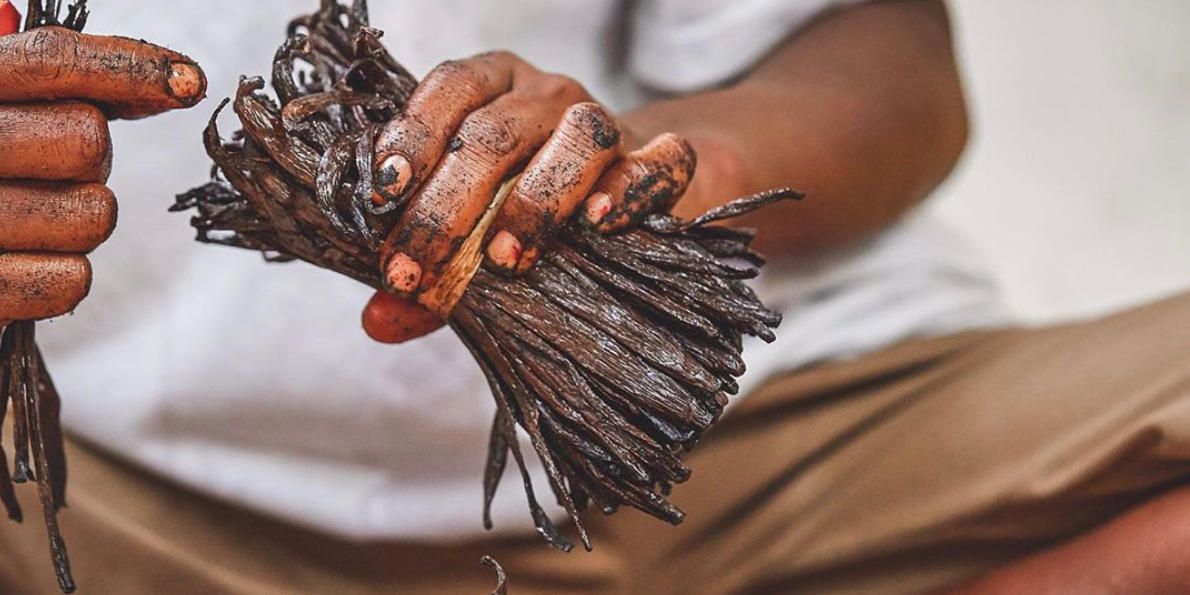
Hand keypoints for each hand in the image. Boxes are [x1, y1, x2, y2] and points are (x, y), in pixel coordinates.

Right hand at [0, 3, 205, 325]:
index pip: (53, 61)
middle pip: (88, 141)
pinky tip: (26, 263)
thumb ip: (77, 82)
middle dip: (93, 160)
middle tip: (55, 171)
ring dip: (80, 221)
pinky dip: (62, 276)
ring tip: (33, 219)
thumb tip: (182, 83)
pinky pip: (71, 280)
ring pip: (95, 215)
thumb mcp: (15, 110)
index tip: (190, 82)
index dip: (132, 69)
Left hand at [362, 51, 695, 342]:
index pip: (450, 88)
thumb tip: (380, 320)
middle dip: (448, 203)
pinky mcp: (662, 157)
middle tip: (417, 267)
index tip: (382, 197)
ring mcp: (608, 121)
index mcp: (493, 90)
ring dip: (536, 200)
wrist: (630, 185)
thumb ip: (430, 266)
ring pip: (579, 136)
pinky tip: (598, 223)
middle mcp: (547, 95)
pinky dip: (629, 189)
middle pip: (496, 132)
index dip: (412, 137)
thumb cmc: (531, 202)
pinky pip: (658, 161)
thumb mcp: (473, 226)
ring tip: (506, 258)